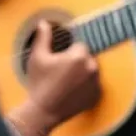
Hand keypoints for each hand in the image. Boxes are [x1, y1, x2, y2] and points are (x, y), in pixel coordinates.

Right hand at [14, 21, 100, 135]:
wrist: (42, 112)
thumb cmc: (38, 84)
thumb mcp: (37, 58)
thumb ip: (43, 38)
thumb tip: (44, 23)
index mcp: (79, 56)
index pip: (80, 45)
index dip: (69, 52)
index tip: (60, 61)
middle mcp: (92, 67)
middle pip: (87, 57)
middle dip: (77, 62)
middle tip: (62, 73)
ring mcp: (96, 82)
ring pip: (91, 70)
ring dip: (83, 73)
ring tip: (66, 82)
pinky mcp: (97, 94)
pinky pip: (94, 84)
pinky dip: (86, 85)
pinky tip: (72, 90)